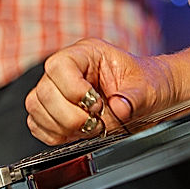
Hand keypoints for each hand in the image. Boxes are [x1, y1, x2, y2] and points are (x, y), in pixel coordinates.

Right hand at [25, 38, 174, 144]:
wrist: (152, 96)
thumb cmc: (148, 83)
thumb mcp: (148, 89)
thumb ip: (133, 98)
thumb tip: (118, 108)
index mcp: (88, 53)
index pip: (60, 66)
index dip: (72, 89)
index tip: (96, 105)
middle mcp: (69, 69)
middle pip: (44, 91)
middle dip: (70, 115)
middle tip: (96, 122)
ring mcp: (58, 89)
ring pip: (37, 109)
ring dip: (63, 127)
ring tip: (91, 127)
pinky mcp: (54, 111)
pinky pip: (37, 125)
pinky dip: (56, 135)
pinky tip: (78, 133)